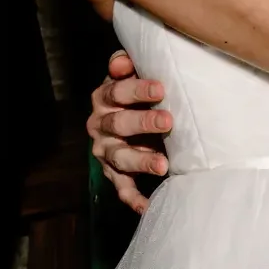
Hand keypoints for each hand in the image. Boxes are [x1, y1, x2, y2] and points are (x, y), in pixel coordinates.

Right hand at [88, 50, 171, 212]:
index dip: (137, 90)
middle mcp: (100, 125)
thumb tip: (121, 62)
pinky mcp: (113, 173)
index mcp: (104, 98)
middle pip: (119, 124)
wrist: (125, 123)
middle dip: (143, 122)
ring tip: (162, 166)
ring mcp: (106, 152)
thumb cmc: (137, 96)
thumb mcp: (131, 76)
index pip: (116, 91)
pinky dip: (134, 198)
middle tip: (168, 121)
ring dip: (140, 161)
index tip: (161, 88)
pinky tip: (147, 206)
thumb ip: (127, 65)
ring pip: (120, 157)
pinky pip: (122, 188)